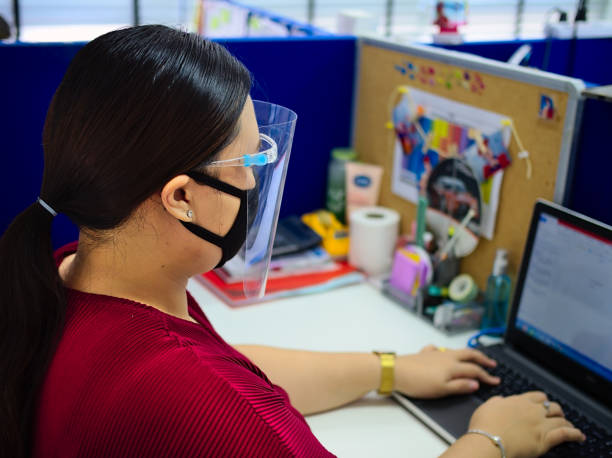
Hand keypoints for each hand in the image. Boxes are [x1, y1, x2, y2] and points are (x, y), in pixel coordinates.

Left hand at [395, 345, 498, 397]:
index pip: (475, 370)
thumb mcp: (442, 389)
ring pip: (456, 350)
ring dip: (467, 353)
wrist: (396, 371)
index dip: (487, 376)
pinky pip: (438, 349)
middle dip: (482, 358)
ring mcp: (435, 353)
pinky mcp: (424, 353)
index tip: (496, 380)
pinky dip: (445, 351)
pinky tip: (442, 353)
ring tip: (473, 357)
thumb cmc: (419, 383)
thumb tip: (476, 383)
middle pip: (469, 354)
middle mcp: (446, 356)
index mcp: (453, 366)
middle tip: (492, 363)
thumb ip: (460, 386)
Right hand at [468, 391, 584, 457]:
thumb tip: (500, 399)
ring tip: (569, 426)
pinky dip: (575, 434)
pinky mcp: (545, 438)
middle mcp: (532, 410)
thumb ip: (496, 401)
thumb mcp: (486, 407)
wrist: (488, 441)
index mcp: (518, 401)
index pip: (538, 396)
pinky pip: (566, 433)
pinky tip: (579, 436)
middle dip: (556, 411)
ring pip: (561, 419)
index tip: (543, 405)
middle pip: (552, 406)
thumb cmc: (484, 426)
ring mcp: (540, 424)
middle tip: (557, 416)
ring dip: (566, 422)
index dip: (543, 401)